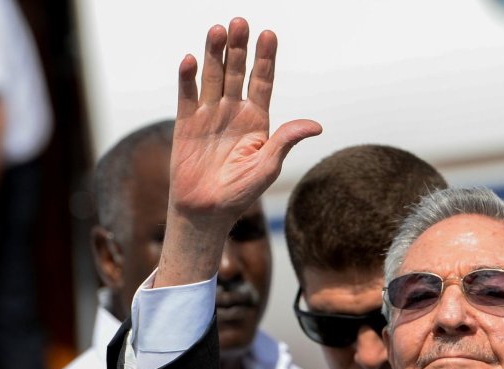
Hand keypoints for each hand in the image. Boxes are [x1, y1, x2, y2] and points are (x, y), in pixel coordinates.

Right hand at [157, 18, 320, 286]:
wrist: (207, 212)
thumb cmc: (240, 192)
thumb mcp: (268, 167)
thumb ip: (286, 141)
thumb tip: (317, 125)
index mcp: (257, 120)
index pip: (262, 82)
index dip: (265, 59)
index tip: (269, 34)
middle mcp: (233, 112)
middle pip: (237, 72)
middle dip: (240, 47)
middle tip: (240, 21)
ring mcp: (209, 115)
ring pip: (213, 77)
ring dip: (214, 54)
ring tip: (218, 30)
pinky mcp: (186, 123)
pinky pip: (187, 95)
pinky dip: (188, 78)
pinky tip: (190, 60)